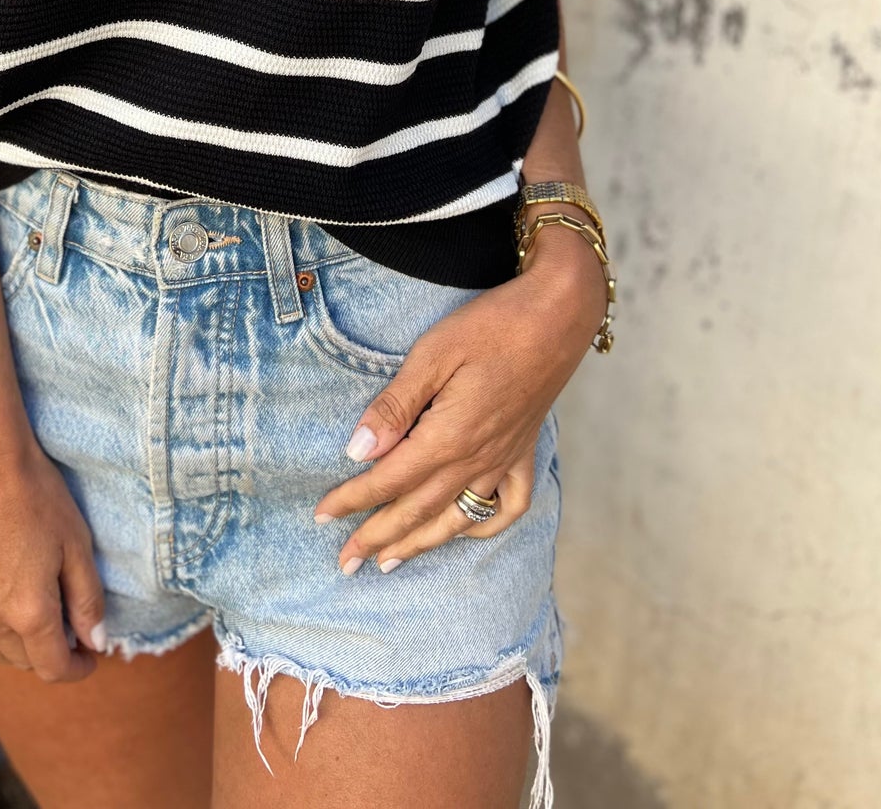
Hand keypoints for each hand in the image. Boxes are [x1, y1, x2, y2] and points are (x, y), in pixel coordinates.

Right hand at [0, 432, 107, 679]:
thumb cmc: (37, 496)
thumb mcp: (76, 545)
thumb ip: (87, 600)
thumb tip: (96, 643)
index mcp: (29, 613)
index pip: (54, 668)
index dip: (78, 669)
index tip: (92, 655)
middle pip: (24, 663)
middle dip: (51, 656)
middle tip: (72, 630)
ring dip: (19, 649)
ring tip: (39, 621)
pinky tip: (6, 601)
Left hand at [312, 231, 605, 572]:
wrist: (558, 316)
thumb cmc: (491, 326)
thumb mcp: (432, 355)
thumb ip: (395, 406)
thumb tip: (358, 450)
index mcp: (448, 437)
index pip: (389, 480)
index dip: (352, 500)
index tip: (322, 515)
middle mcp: (477, 460)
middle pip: (417, 510)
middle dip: (377, 538)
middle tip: (345, 564)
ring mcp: (504, 460)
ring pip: (456, 518)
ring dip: (420, 544)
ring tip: (390, 563)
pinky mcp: (524, 451)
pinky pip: (508, 507)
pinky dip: (485, 527)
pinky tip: (464, 532)